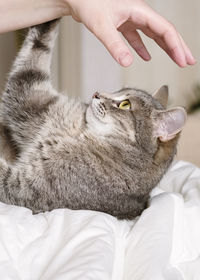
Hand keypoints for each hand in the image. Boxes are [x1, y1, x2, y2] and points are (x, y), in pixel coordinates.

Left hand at [66, 0, 194, 66]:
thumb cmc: (88, 3)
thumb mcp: (102, 26)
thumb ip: (115, 45)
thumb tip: (128, 62)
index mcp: (139, 11)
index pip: (165, 30)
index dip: (176, 46)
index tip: (183, 60)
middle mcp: (139, 14)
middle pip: (164, 31)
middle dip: (178, 47)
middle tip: (188, 60)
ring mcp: (131, 18)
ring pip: (153, 34)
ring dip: (165, 48)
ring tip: (176, 58)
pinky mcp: (122, 24)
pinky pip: (137, 37)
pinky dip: (143, 47)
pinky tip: (146, 57)